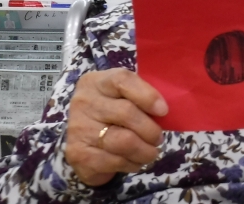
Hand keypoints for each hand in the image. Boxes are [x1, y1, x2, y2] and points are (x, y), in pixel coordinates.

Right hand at [63, 68, 167, 186]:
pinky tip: (135, 161)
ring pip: (124, 141)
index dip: (147, 96)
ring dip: (145, 151)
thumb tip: (163, 112)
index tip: (163, 110)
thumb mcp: (122, 96)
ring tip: (151, 152)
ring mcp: (79, 128)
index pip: (122, 80)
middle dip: (150, 130)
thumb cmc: (110, 113)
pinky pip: (115, 161)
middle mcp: (84, 102)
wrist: (83, 141)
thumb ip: (140, 97)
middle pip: (126, 113)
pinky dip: (132, 164)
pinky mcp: (79, 154)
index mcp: (96, 82)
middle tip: (158, 138)